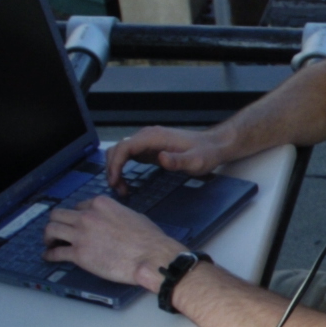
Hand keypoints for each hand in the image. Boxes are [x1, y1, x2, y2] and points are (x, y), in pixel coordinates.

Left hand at [41, 197, 184, 291]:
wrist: (151, 256)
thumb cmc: (149, 238)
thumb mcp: (132, 216)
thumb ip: (115, 215)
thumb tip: (112, 222)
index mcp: (100, 204)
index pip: (78, 206)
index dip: (75, 216)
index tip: (75, 224)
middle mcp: (87, 216)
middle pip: (58, 215)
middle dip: (56, 222)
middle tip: (57, 231)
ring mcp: (80, 235)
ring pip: (51, 230)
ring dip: (48, 236)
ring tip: (49, 243)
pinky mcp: (79, 254)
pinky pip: (56, 253)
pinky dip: (49, 255)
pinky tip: (48, 256)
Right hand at [104, 125, 229, 189]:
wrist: (213, 145)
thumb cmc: (205, 153)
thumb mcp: (195, 161)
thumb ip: (178, 160)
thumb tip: (161, 158)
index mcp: (155, 137)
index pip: (125, 146)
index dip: (116, 163)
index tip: (114, 181)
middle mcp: (147, 136)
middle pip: (118, 149)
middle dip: (112, 168)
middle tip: (118, 189)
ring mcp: (147, 142)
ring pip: (120, 152)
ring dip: (115, 169)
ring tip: (121, 189)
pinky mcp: (148, 149)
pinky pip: (128, 156)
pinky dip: (122, 168)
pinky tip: (126, 182)